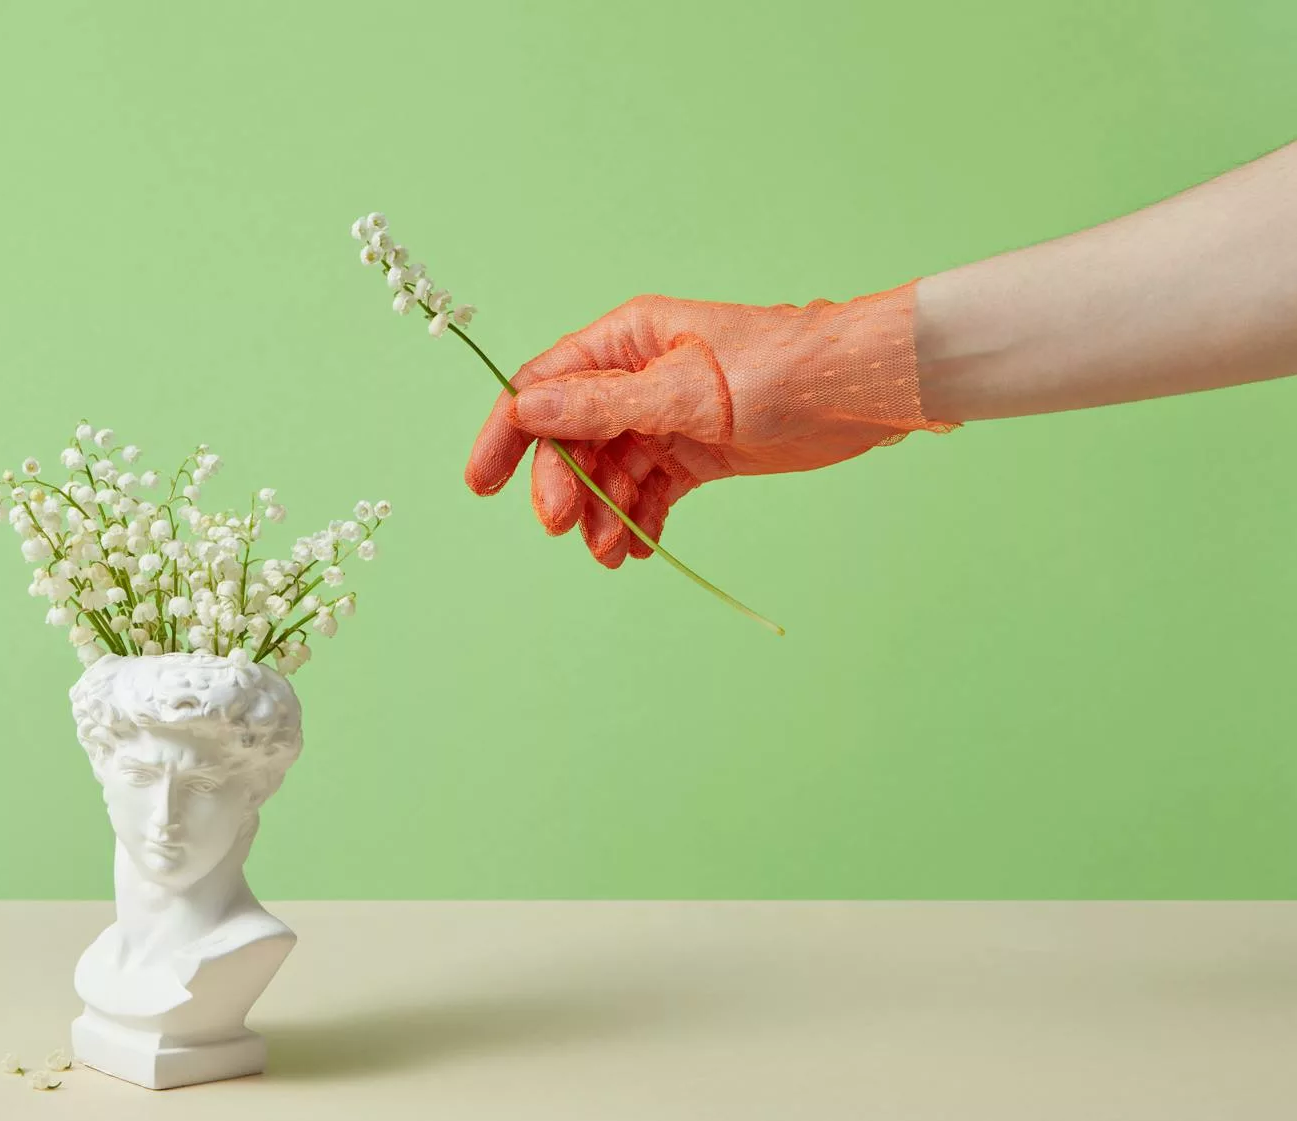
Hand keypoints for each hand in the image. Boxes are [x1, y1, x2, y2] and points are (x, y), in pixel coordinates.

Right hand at [464, 284, 949, 566]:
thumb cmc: (783, 371)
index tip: (482, 484)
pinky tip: (640, 549)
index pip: (544, 387)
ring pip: (609, 471)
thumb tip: (527, 411)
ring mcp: (665, 415)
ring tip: (614, 553)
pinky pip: (649, 490)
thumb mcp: (688, 391)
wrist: (865, 391)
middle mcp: (637, 376)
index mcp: (628, 341)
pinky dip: (640, 520)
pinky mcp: (695, 451)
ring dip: (603, 514)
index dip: (508, 435)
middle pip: (572, 437)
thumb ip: (605, 405)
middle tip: (566, 530)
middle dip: (565, 487)